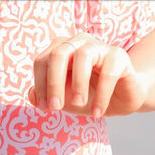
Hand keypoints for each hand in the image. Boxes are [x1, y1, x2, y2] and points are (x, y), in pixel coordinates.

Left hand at [29, 32, 147, 117]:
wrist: (122, 98)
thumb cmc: (88, 94)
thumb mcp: (64, 98)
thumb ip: (45, 95)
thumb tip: (32, 96)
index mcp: (61, 49)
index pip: (42, 61)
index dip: (40, 84)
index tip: (44, 108)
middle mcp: (78, 42)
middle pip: (59, 54)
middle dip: (54, 82)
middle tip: (55, 107)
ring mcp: (100, 47)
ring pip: (83, 56)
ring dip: (78, 84)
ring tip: (78, 105)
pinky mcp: (120, 57)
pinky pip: (109, 72)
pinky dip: (101, 95)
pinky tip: (97, 112)